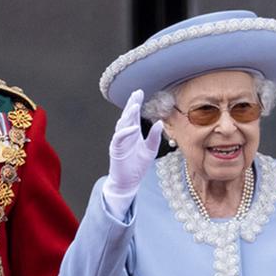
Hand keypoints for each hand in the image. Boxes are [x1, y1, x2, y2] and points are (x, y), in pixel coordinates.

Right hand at [102, 90, 163, 214]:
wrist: (128, 182)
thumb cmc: (138, 166)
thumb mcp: (150, 150)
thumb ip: (154, 137)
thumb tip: (160, 122)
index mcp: (133, 133)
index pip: (134, 115)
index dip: (135, 103)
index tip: (140, 92)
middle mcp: (125, 134)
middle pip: (127, 116)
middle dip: (131, 104)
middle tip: (136, 93)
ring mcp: (119, 141)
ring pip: (122, 124)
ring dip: (128, 115)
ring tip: (135, 106)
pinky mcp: (116, 149)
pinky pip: (119, 138)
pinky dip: (126, 132)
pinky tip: (133, 127)